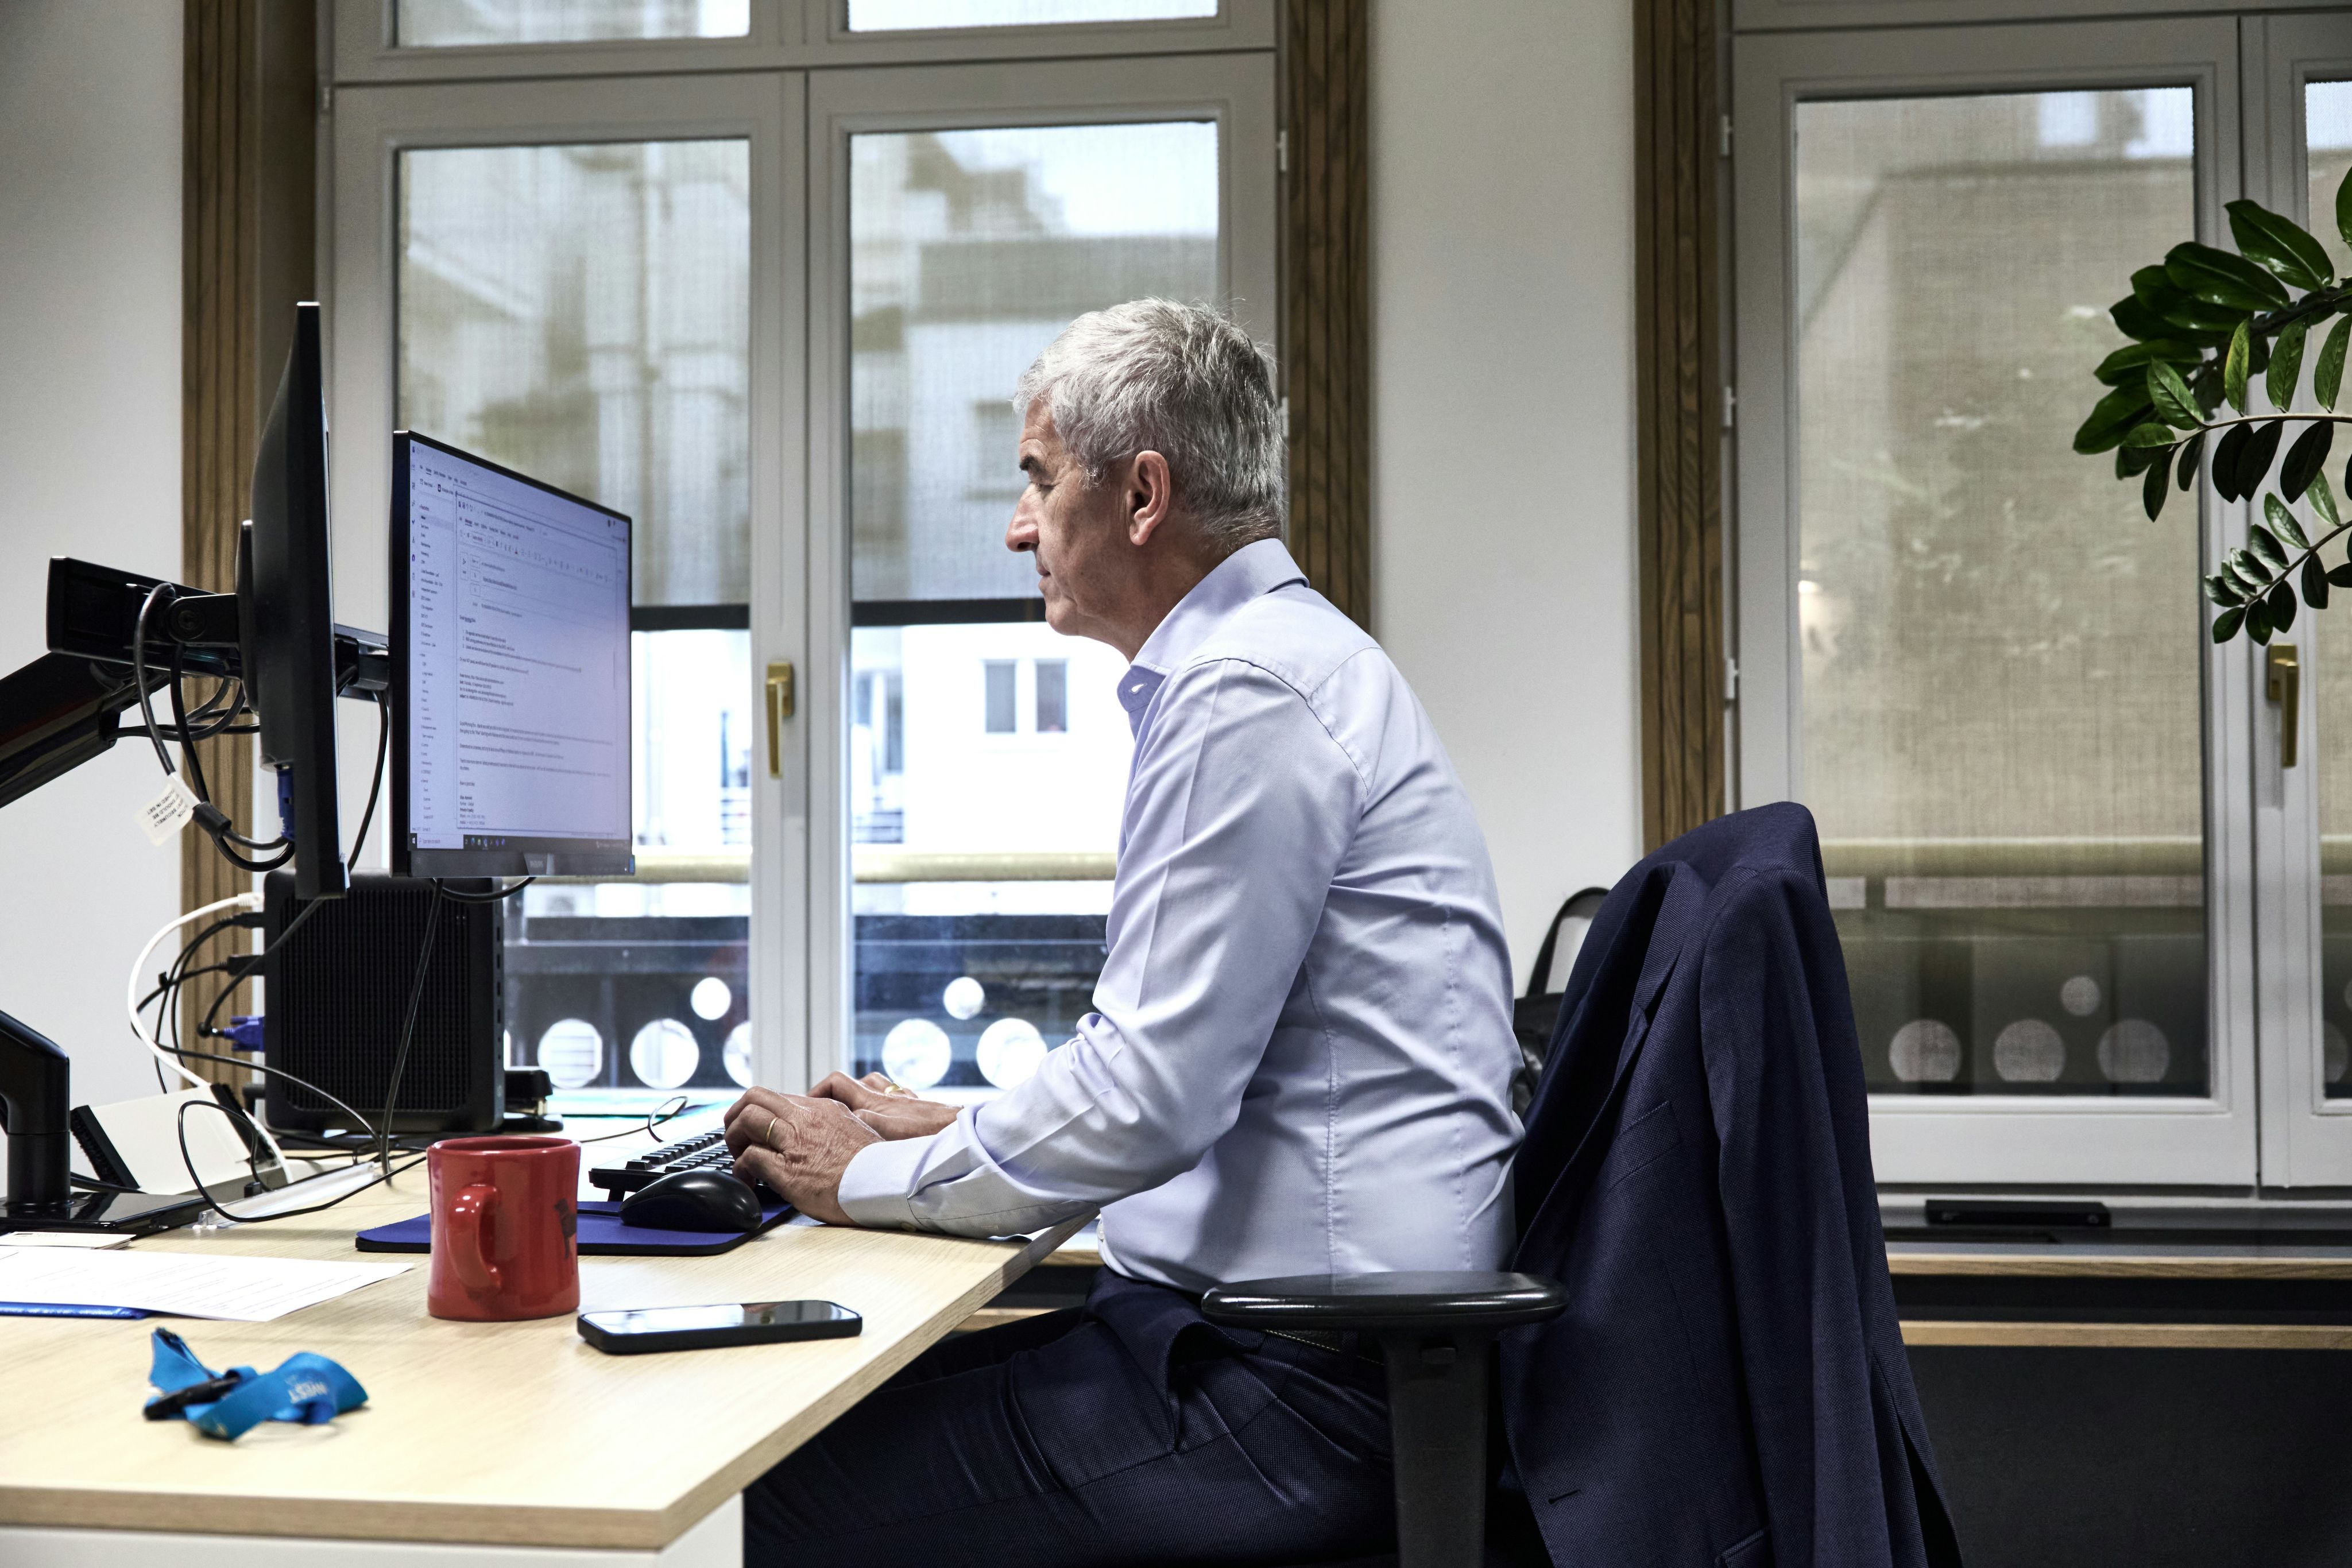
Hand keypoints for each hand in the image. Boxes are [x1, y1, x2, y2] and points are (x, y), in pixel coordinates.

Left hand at [722, 1088, 880, 1225]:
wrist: (887, 1184)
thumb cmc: (876, 1166)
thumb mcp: (854, 1129)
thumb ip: (831, 1124)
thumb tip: (818, 1132)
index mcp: (822, 1108)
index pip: (777, 1096)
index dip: (758, 1110)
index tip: (755, 1126)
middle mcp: (806, 1119)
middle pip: (755, 1097)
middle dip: (736, 1114)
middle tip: (736, 1135)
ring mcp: (795, 1142)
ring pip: (748, 1120)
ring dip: (733, 1138)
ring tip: (737, 1156)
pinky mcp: (788, 1170)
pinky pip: (750, 1158)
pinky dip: (741, 1169)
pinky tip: (747, 1181)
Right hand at [805, 1071, 959, 1140]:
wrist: (964, 1132)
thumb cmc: (929, 1136)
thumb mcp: (888, 1134)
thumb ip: (862, 1125)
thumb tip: (839, 1121)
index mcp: (873, 1101)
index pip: (836, 1083)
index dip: (816, 1091)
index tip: (804, 1107)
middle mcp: (886, 1096)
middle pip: (851, 1083)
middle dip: (832, 1094)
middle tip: (821, 1112)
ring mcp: (902, 1100)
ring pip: (872, 1087)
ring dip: (856, 1096)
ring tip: (846, 1114)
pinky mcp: (917, 1109)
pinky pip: (892, 1098)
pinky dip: (881, 1104)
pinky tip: (882, 1119)